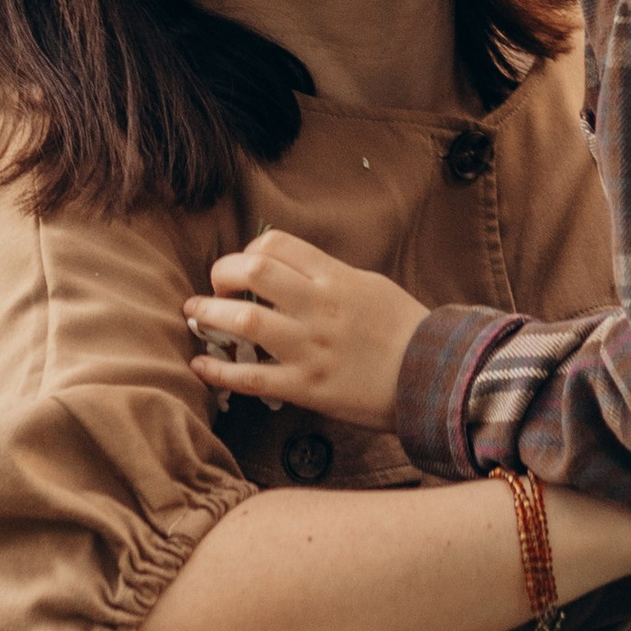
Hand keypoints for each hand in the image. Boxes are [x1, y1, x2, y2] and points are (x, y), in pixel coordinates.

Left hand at [185, 231, 428, 430]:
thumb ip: (328, 276)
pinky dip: (218, 371)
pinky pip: (251, 378)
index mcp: (335, 278)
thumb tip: (290, 271)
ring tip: (196, 316)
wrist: (434, 378)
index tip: (243, 270)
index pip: (275, 244)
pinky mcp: (306, 386)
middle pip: (251, 272)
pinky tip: (200, 366)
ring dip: (209, 315)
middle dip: (221, 275)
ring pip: (243, 322)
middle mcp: (318, 307)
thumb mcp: (370, 286)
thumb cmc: (404, 331)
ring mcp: (310, 348)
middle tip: (215, 289)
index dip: (247, 252)